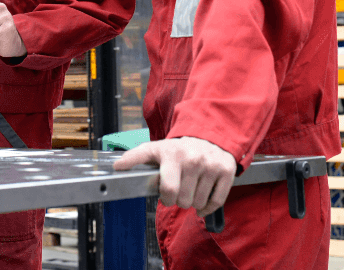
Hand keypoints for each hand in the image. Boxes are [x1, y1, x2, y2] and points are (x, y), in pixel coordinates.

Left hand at [114, 136, 236, 214]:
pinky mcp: (227, 171)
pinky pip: (216, 202)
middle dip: (180, 200)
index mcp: (174, 155)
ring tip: (192, 189)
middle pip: (184, 200)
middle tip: (181, 189)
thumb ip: (135, 157)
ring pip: (199, 203)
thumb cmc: (178, 149)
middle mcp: (194, 159)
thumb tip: (116, 167)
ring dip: (194, 202)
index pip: (169, 190)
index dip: (166, 198)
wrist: (208, 137)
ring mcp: (211, 166)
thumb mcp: (155, 149)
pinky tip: (203, 200)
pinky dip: (208, 207)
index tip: (167, 194)